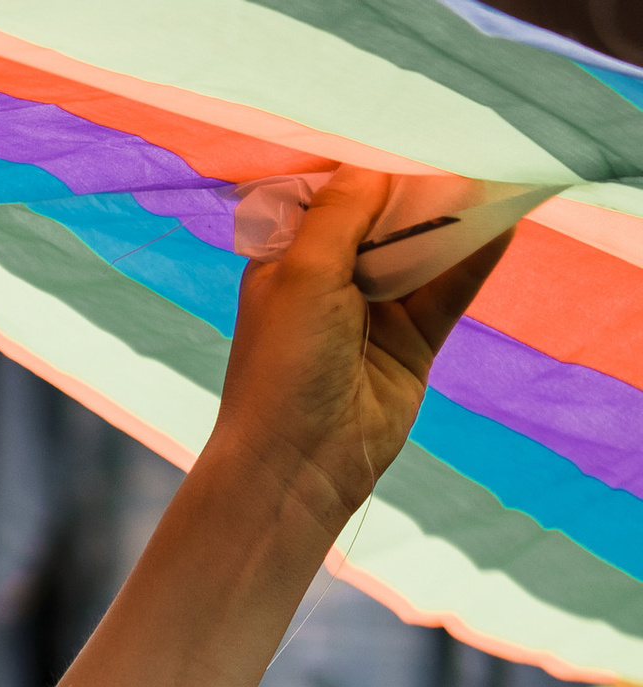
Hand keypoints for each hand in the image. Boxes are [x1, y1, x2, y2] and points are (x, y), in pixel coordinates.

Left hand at [207, 166, 513, 547]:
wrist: (296, 466)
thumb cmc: (282, 367)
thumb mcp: (304, 270)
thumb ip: (345, 209)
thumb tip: (383, 162)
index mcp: (290, 253)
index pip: (336, 188)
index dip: (371, 157)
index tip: (411, 121)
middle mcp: (332, 275)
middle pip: (387, 213)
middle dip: (422, 181)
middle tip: (464, 138)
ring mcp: (375, 308)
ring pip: (424, 247)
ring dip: (456, 215)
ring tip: (494, 169)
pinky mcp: (412, 340)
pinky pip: (449, 289)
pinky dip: (475, 257)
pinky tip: (503, 222)